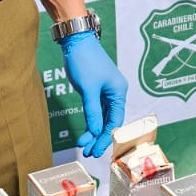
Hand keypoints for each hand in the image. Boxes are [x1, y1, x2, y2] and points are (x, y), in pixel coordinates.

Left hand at [61, 31, 125, 156]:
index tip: (97, 150)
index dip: (106, 137)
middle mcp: (114, 94)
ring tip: (84, 147)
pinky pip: (95, 112)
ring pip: (102, 118)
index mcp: (118, 92)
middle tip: (89, 153)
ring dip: (93, 132)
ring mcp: (105, 93)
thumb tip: (95, 132)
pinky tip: (85, 134)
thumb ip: (92, 111)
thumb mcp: (88, 88)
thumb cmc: (85, 61)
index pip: (115, 121)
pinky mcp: (95, 91)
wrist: (77, 42)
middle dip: (99, 138)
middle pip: (109, 122)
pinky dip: (90, 122)